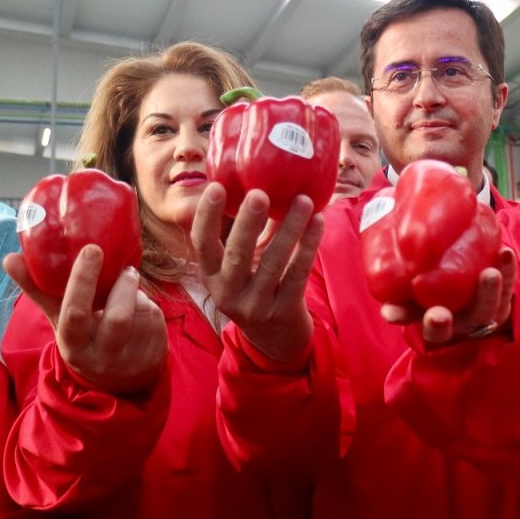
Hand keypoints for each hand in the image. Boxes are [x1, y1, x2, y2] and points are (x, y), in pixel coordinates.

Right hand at [3, 246, 167, 393]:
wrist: (119, 380)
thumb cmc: (84, 338)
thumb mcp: (60, 321)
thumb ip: (38, 290)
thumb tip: (10, 259)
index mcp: (73, 345)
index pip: (75, 312)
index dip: (83, 280)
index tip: (92, 249)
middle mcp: (102, 355)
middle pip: (118, 317)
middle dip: (123, 287)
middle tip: (127, 269)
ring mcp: (133, 355)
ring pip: (141, 311)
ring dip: (137, 294)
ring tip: (128, 293)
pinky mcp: (156, 351)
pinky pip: (156, 316)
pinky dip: (149, 305)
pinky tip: (140, 310)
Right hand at [191, 182, 322, 361]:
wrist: (275, 340)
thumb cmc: (257, 285)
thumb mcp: (242, 264)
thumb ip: (245, 230)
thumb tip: (254, 178)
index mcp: (210, 275)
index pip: (201, 243)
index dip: (206, 215)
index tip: (216, 186)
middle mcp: (228, 292)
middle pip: (236, 254)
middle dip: (248, 223)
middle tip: (260, 193)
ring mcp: (256, 304)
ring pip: (273, 262)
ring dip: (290, 228)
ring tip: (304, 200)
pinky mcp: (284, 310)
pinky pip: (298, 273)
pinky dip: (308, 246)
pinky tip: (318, 222)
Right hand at [381, 247, 515, 343]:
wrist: (470, 280)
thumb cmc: (434, 275)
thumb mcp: (416, 271)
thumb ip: (401, 255)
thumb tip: (378, 209)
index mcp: (429, 321)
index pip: (409, 325)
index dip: (403, 320)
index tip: (392, 312)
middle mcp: (455, 323)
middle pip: (448, 330)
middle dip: (441, 325)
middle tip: (437, 315)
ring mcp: (480, 314)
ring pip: (484, 312)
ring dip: (486, 294)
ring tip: (489, 273)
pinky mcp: (501, 300)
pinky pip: (508, 289)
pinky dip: (507, 272)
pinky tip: (504, 253)